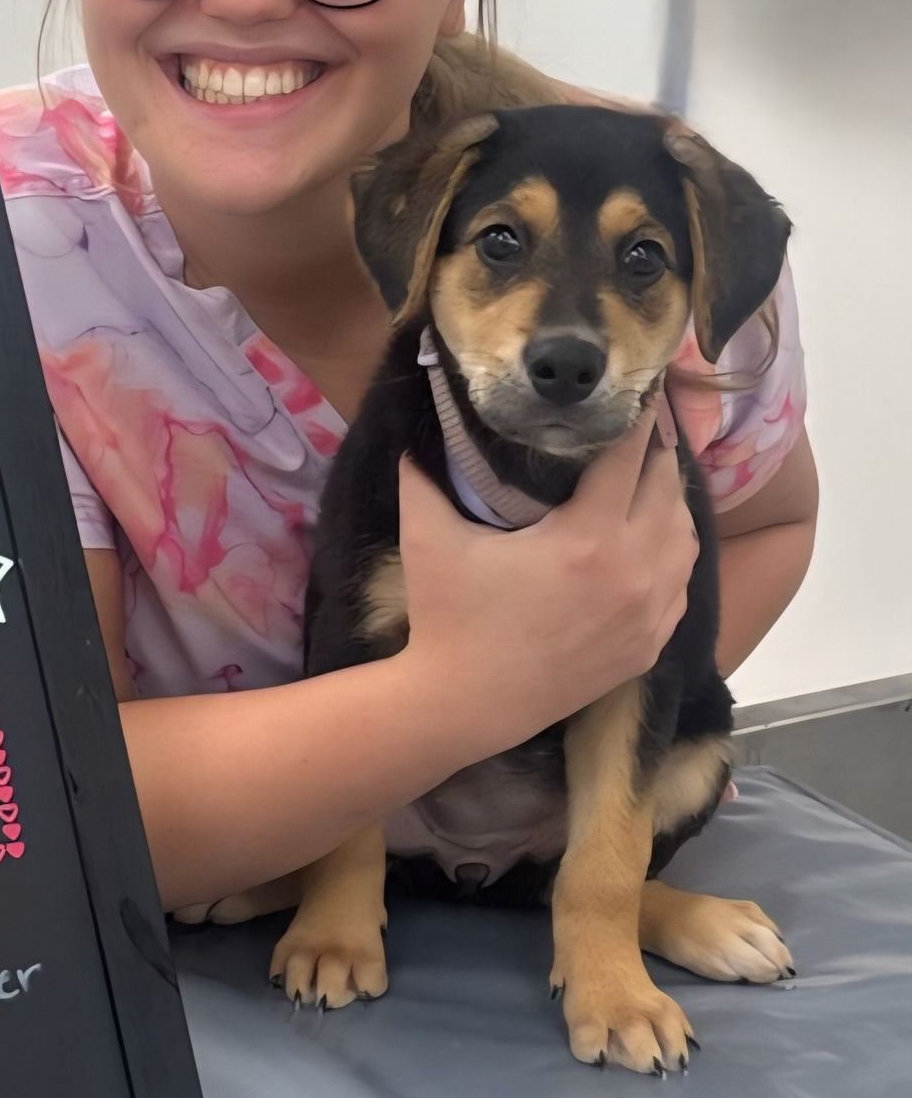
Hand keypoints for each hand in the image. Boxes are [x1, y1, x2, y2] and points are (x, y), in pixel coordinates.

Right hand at [396, 401, 696, 750]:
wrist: (465, 705)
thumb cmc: (448, 618)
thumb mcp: (428, 538)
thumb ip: (422, 475)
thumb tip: (413, 430)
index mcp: (589, 538)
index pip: (631, 455)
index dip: (636, 418)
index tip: (637, 391)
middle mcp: (634, 571)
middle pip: (668, 488)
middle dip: (655, 453)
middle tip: (640, 427)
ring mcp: (649, 612)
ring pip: (684, 535)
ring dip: (668, 501)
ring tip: (647, 480)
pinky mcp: (650, 644)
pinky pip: (680, 582)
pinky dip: (670, 553)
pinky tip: (648, 540)